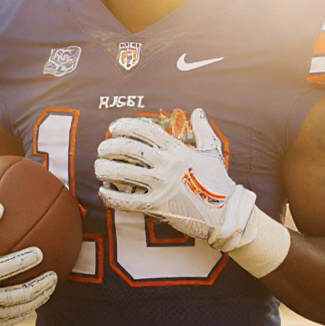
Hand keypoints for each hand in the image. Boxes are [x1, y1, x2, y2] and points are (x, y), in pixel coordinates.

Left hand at [95, 108, 257, 251]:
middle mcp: (166, 165)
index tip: (113, 128)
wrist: (226, 214)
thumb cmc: (219, 183)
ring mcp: (161, 186)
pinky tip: (103, 191)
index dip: (124, 126)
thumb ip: (203, 129)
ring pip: (123, 173)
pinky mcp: (157, 207)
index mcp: (177, 150)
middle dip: (109, 146)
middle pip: (128, 149)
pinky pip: (126, 201)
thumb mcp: (212, 152)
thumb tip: (199, 111)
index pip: (144, 130)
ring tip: (98, 167)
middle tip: (102, 148)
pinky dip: (110, 196)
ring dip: (105, 169)